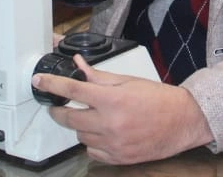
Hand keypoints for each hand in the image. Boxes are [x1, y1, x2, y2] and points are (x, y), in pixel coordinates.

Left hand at [32, 55, 211, 164]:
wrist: (182, 121)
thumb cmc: (159, 99)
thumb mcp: (128, 81)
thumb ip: (99, 76)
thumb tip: (79, 66)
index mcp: (112, 99)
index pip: (73, 90)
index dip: (52, 85)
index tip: (40, 81)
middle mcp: (110, 123)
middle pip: (69, 118)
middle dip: (59, 110)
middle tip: (60, 105)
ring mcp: (113, 144)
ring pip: (80, 136)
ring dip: (80, 125)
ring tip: (94, 117)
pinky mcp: (117, 158)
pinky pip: (92, 152)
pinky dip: (92, 142)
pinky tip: (103, 133)